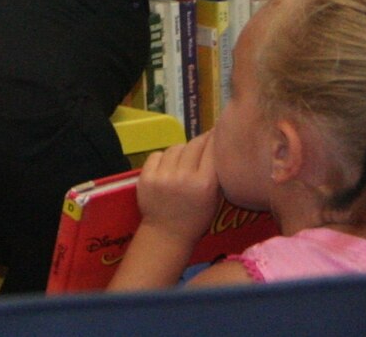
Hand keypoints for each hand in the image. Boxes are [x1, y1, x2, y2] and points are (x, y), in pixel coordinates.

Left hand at [135, 130, 222, 244]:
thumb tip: (219, 143)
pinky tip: (168, 168)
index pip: (211, 149)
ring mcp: (163, 176)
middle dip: (200, 141)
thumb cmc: (196, 217)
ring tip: (184, 161)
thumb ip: (217, 173)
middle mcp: (184, 177)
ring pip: (176, 147)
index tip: (218, 131)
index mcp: (205, 184)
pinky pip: (158, 154)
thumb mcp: (215, 198)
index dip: (215, 137)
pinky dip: (164, 158)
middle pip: (194, 144)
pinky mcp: (146, 177)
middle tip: (204, 142)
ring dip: (182, 150)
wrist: (167, 233)